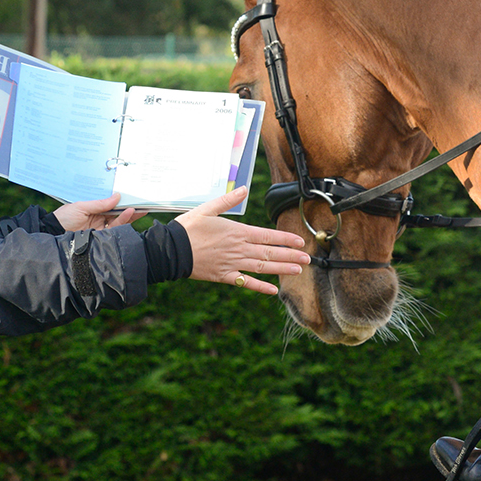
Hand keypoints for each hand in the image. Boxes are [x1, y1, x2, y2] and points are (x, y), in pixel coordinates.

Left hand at [53, 193, 140, 231]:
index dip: (122, 202)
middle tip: (142, 204)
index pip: (111, 205)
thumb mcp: (81, 206)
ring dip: (128, 215)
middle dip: (130, 209)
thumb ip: (100, 203)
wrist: (52, 233)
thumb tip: (117, 196)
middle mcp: (99, 219)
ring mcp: (100, 229)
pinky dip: (122, 222)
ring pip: (118, 222)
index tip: (133, 197)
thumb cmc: (63, 218)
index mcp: (94, 210)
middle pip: (117, 214)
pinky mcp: (100, 238)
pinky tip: (127, 215)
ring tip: (135, 209)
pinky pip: (114, 230)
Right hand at [175, 186, 311, 295]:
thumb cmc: (188, 228)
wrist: (171, 250)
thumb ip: (228, 200)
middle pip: (270, 253)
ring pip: (262, 267)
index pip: (268, 235)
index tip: (300, 242)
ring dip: (282, 269)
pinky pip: (245, 282)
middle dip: (291, 255)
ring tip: (298, 270)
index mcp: (237, 232)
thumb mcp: (207, 208)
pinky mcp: (223, 276)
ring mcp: (232, 264)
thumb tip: (243, 189)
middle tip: (308, 259)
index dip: (286, 239)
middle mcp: (239, 249)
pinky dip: (260, 287)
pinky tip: (273, 291)